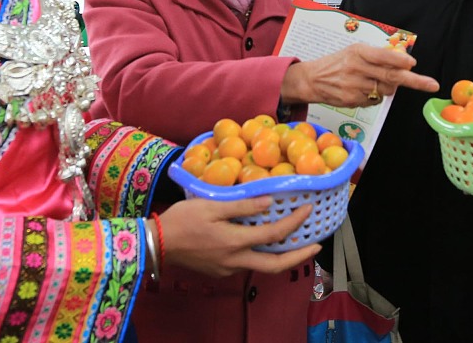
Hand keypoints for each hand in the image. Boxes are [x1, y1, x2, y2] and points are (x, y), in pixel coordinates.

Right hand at [159, 197, 320, 277]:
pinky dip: (261, 254)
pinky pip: (247, 263)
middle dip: (299, 256)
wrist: (155, 243)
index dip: (294, 222)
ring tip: (293, 242)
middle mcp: (235, 260)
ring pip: (261, 265)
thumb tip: (269, 202)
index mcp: (235, 242)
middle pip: (275, 265)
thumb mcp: (212, 205)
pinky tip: (262, 243)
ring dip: (281, 256)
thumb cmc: (181, 220)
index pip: (274, 234)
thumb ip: (242, 205)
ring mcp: (228, 268)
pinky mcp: (220, 270)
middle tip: (316, 246)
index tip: (308, 210)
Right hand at [282, 43, 439, 106]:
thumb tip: (404, 62)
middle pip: (391, 76)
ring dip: (388, 87)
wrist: (312, 79)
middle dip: (415, 81)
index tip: (413, 64)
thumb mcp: (355, 52)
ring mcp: (354, 86)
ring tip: (373, 80)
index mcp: (358, 52)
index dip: (400, 60)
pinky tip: (363, 90)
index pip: (383, 56)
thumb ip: (377, 56)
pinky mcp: (352, 100)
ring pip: (385, 90)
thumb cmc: (338, 63)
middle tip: (432, 84)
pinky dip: (375, 96)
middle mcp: (356, 68)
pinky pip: (375, 101)